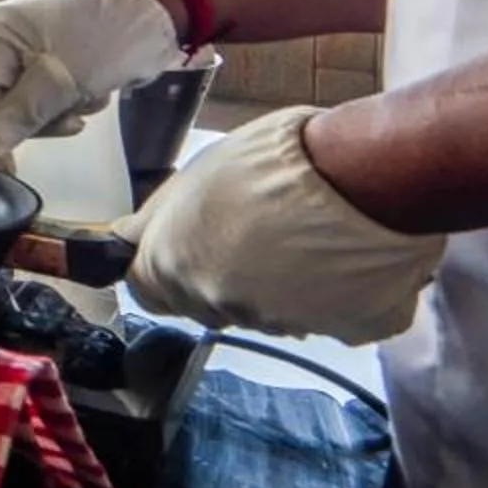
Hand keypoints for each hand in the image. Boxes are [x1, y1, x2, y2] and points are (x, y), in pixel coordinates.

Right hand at [0, 0, 181, 166]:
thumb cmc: (108, 37)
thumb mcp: (66, 77)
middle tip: (24, 153)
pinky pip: (35, 109)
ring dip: (45, 121)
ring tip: (78, 106)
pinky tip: (83, 101)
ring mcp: (19, 60)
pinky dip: (58, 114)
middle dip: (10, 128)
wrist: (155, 19)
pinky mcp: (41, 73)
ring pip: (11, 114)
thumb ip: (22, 113)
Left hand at [117, 107, 445, 342]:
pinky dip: (337, 295)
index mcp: (173, 264)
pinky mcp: (343, 330)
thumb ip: (159, 219)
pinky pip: (331, 318)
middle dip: (226, 276)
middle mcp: (220, 304)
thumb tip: (126, 237)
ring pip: (270, 313)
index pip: (148, 290)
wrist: (361, 172)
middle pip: (210, 303)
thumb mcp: (197, 172)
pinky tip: (347, 256)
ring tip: (308, 236)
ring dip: (281, 286)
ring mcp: (282, 322)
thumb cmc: (275, 157)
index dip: (166, 269)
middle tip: (258, 232)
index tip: (186, 249)